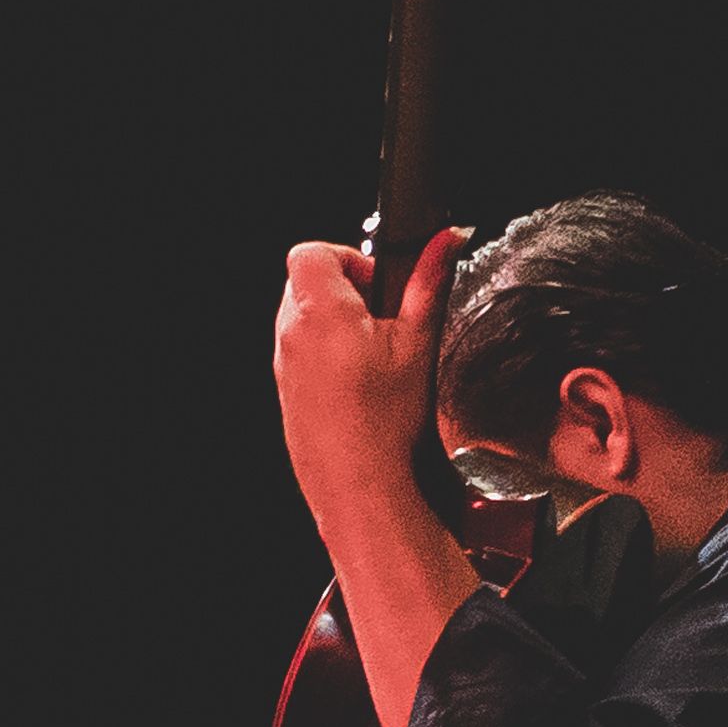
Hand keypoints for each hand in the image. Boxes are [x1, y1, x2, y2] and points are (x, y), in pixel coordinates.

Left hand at [273, 227, 460, 534]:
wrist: (358, 485)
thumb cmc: (386, 422)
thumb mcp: (419, 343)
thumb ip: (428, 284)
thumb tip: (444, 241)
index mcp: (320, 312)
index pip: (311, 251)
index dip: (347, 257)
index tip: (377, 283)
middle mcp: (291, 335)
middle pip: (307, 283)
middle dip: (345, 290)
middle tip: (382, 320)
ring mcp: (284, 365)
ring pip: (302, 319)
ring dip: (336, 322)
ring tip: (374, 355)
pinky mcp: (286, 391)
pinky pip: (300, 354)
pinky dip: (326, 354)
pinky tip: (359, 383)